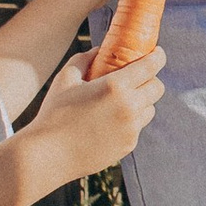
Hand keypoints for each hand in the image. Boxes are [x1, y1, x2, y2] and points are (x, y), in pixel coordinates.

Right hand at [20, 47, 165, 184]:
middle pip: (157, 88)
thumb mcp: (65, 78)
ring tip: (124, 99)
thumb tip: (99, 50)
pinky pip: (137, 127)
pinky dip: (130, 121)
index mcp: (115, 86)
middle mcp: (129, 107)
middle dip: (152, 79)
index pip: (151, 66)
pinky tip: (112, 121)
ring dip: (142, 101)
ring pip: (150, 109)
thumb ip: (84, 59)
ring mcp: (131, 128)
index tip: (157, 53)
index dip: (157, 56)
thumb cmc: (53, 114)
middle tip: (139, 77)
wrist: (48, 155)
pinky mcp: (128, 145)